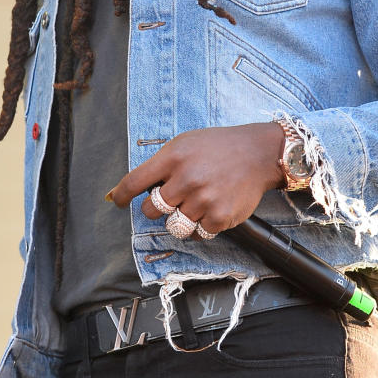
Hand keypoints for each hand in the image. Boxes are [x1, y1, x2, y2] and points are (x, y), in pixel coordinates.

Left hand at [106, 123, 284, 236]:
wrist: (258, 153)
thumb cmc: (217, 148)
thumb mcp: (184, 143)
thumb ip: (160, 164)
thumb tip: (125, 189)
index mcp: (173, 157)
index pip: (134, 182)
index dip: (122, 196)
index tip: (118, 201)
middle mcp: (186, 179)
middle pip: (151, 210)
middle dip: (157, 208)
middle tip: (172, 200)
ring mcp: (203, 200)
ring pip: (174, 225)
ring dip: (180, 219)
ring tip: (195, 204)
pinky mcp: (220, 217)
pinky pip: (197, 234)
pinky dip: (200, 227)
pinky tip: (210, 211)